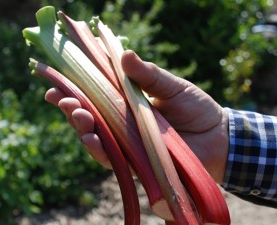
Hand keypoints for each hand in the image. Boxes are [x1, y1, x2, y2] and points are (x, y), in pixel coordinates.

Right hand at [45, 50, 228, 183]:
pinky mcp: (135, 162)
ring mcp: (128, 143)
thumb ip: (148, 75)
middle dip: (72, 107)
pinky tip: (90, 138)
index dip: (76, 87)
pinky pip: (112, 158)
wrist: (217, 137)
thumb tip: (125, 53)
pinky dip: (99, 149)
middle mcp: (123, 123)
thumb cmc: (195, 108)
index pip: (96, 94)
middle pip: (90, 116)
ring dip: (81, 126)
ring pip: (96, 136)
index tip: (59, 80)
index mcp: (128, 101)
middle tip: (62, 98)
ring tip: (77, 114)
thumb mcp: (172, 86)